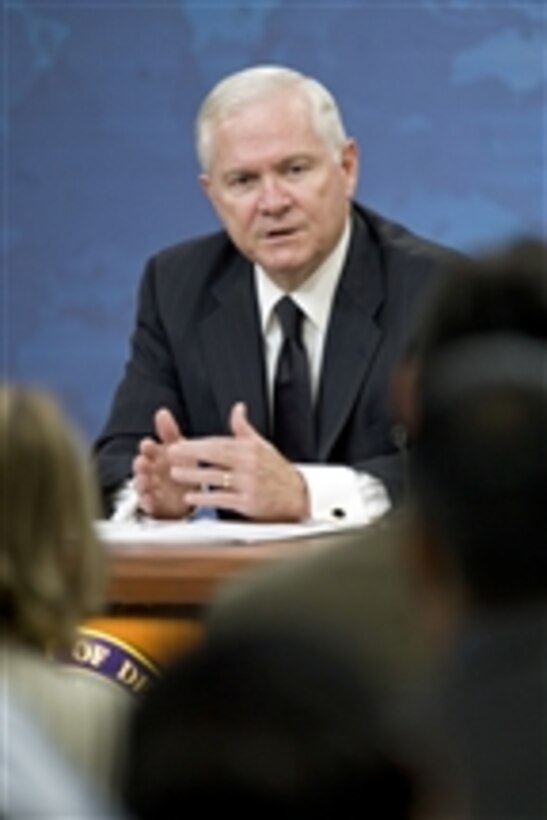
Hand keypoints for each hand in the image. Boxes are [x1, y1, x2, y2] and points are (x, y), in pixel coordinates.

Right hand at [133, 408, 195, 518]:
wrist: (188, 491)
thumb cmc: (180, 465)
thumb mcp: (178, 447)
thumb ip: (169, 431)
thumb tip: (161, 411)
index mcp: (155, 454)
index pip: (147, 447)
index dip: (147, 446)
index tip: (148, 444)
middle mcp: (149, 470)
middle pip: (141, 466)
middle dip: (140, 464)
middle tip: (142, 463)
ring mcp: (150, 487)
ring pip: (141, 484)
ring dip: (141, 482)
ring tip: (144, 480)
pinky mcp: (154, 503)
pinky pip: (148, 504)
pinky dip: (147, 502)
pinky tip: (150, 500)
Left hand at [167, 402, 310, 521]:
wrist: (297, 496)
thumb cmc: (276, 471)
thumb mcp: (262, 445)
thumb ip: (244, 428)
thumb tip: (238, 408)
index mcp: (250, 448)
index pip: (220, 442)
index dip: (197, 443)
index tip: (179, 443)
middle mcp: (249, 464)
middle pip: (215, 455)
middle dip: (191, 453)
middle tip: (172, 452)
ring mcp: (249, 483)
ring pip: (216, 476)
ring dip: (194, 475)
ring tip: (175, 473)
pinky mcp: (249, 502)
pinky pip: (222, 499)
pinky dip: (205, 498)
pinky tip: (190, 496)